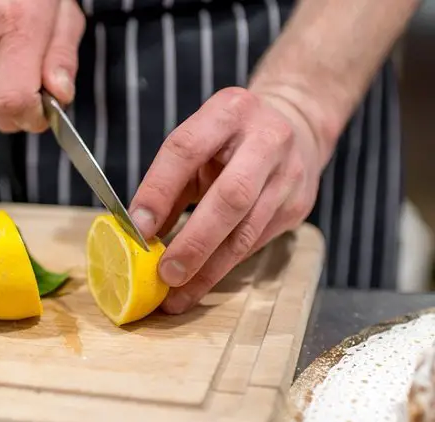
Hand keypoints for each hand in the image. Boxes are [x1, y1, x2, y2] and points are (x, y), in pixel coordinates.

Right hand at [0, 0, 85, 132]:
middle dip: (24, 102)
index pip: (14, 105)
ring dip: (6, 84)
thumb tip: (59, 96)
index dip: (35, 117)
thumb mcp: (62, 11)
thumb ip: (62, 58)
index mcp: (12, 27)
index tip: (48, 110)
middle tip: (38, 72)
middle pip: (1, 112)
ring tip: (14, 44)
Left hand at [129, 87, 324, 313]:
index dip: (158, 191)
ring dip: (208, 269)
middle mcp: (266, 139)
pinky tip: (199, 284)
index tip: (138, 229)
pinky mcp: (298, 205)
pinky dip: (224, 267)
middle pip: (229, 197)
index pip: (185, 150)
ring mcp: (289, 174)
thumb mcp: (198, 144)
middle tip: (165, 275)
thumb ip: (169, 183)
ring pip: (246, 231)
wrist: (295, 125)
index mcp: (228, 112)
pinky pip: (256, 243)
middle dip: (194, 242)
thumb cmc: (230, 140)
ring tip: (177, 295)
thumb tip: (139, 232)